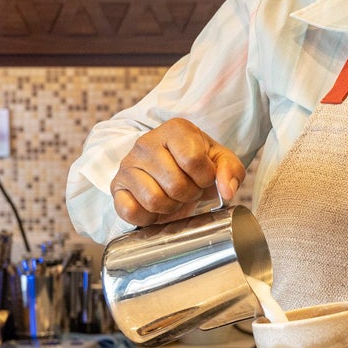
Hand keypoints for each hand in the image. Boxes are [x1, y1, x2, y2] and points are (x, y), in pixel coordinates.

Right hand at [109, 118, 245, 225]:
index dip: (205, 178)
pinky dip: (148, 217)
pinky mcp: (116, 186)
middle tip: (188, 189)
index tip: (204, 178)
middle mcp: (147, 142)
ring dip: (170, 206)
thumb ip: (231, 171)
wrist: (168, 167)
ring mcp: (128, 164)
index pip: (193, 160)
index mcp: (175, 129)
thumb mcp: (220, 161)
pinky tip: (155, 207)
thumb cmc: (196, 163)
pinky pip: (131, 211)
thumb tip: (226, 190)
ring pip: (154, 200)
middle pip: (175, 184)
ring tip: (173, 196)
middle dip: (189, 195)